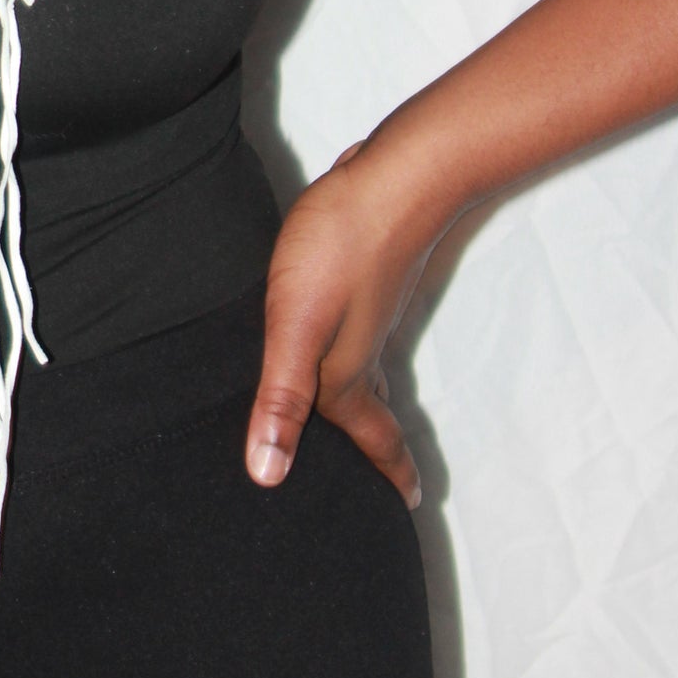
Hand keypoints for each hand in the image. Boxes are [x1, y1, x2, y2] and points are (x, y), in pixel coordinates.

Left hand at [244, 137, 437, 507]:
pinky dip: (351, 358)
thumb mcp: (296, 326)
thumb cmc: (343, 246)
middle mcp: (362, 347)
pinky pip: (358, 336)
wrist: (400, 174)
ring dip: (366, 404)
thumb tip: (269, 475)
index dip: (382, 470)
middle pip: (370, 411)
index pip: (365, 434)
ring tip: (361, 425)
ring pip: (366, 373)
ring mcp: (368, 311)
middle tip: (390, 480)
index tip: (407, 503)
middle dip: (376, 448)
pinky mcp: (363, 278)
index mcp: (345, 370)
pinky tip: (335, 341)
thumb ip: (283, 398)